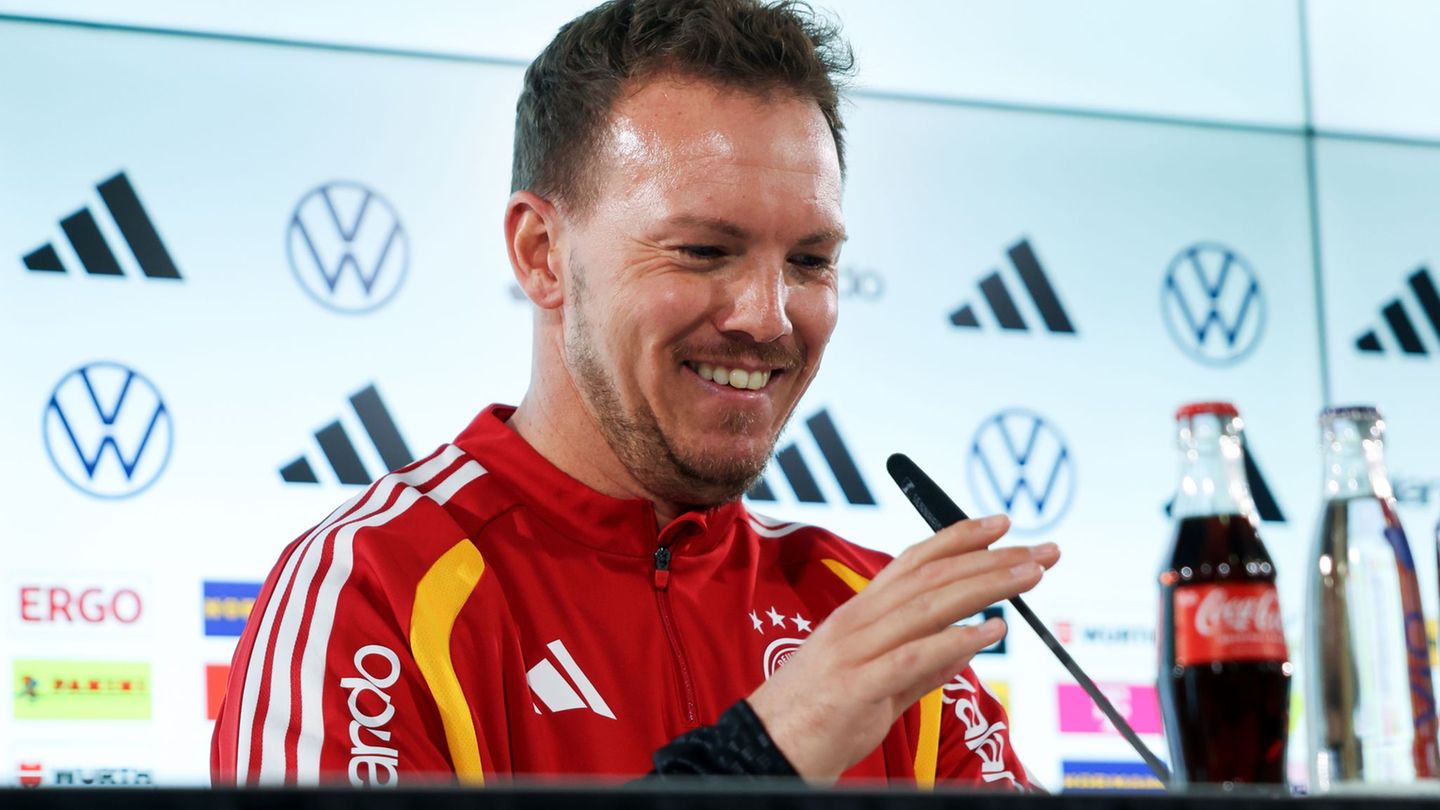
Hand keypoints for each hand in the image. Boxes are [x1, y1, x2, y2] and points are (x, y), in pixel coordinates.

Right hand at [746, 514, 1059, 782]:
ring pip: (928, 605)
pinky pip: (913, 657)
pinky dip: (955, 640)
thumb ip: (921, 664)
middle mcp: (858, 622)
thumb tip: (966, 644)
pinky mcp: (857, 687)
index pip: (914, 561)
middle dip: (991, 558)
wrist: (764, 749)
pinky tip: (991, 631)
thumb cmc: (817, 718)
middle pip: (932, 576)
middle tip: (1040, 550)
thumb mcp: (876, 684)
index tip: (1002, 524)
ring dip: (985, 586)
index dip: (960, 537)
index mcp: (859, 614)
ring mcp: (856, 651)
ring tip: (1029, 575)